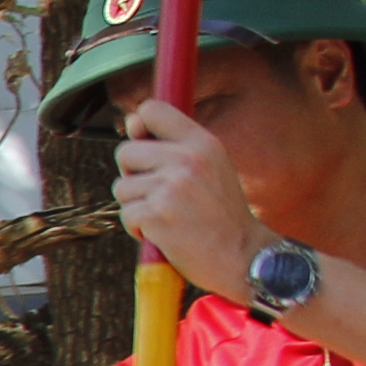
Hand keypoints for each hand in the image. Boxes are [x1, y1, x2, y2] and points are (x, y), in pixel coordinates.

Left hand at [109, 101, 267, 304]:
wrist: (243, 256)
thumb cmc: (222, 215)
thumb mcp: (212, 167)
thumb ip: (175, 146)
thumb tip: (131, 121)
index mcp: (202, 142)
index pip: (151, 110)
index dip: (138, 126)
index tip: (144, 144)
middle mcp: (187, 159)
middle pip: (125, 152)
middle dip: (134, 176)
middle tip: (162, 196)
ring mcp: (171, 187)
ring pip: (122, 187)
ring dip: (137, 206)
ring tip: (168, 217)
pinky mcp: (157, 214)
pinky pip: (126, 214)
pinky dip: (138, 229)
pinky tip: (165, 234)